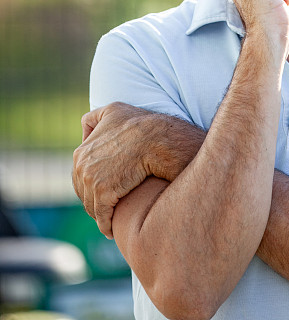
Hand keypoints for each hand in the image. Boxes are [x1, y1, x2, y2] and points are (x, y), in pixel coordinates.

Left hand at [73, 102, 170, 238]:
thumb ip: (93, 119)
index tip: (102, 192)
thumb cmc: (139, 123)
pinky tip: (111, 231)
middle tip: (106, 210)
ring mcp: (91, 180)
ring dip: (100, 215)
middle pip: (84, 193)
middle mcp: (81, 165)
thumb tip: (83, 132)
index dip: (91, 185)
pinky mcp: (104, 193)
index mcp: (81, 151)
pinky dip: (106, 225)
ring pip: (92, 206)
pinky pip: (102, 216)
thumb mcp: (112, 110)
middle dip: (94, 202)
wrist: (155, 138)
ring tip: (109, 221)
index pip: (80, 176)